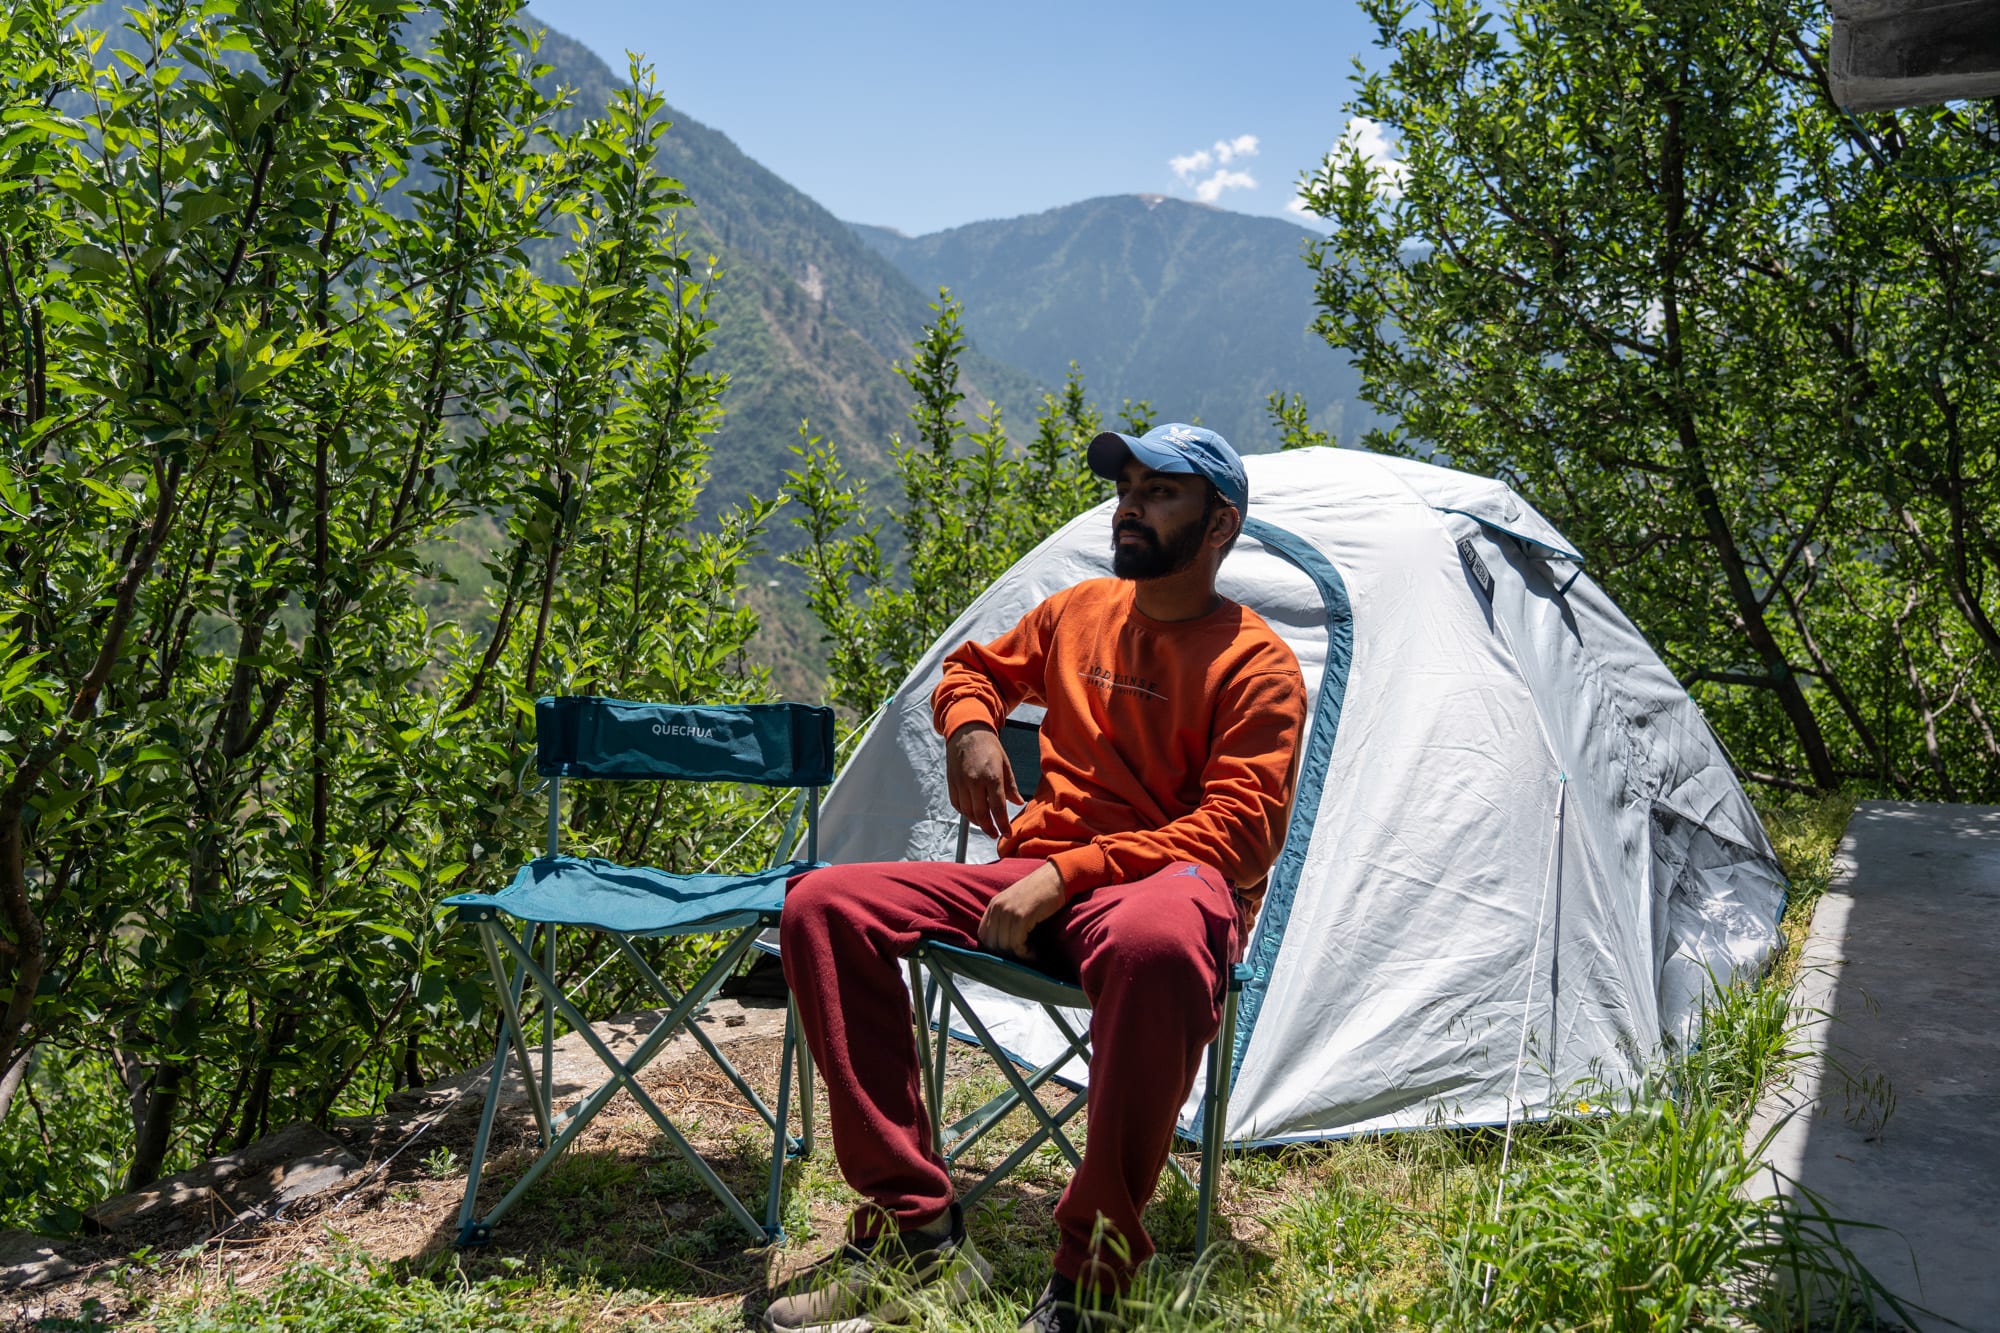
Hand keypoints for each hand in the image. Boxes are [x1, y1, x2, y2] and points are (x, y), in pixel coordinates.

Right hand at [946, 723, 1020, 839]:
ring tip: (986, 825)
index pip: (998, 808)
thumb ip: (1011, 785)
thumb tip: (1018, 803)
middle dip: (989, 828)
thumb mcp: (1005, 763)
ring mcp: (961, 782)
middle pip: (981, 814)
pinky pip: (957, 804)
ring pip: (967, 812)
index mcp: (992, 776)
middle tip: (995, 834)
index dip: (1003, 824)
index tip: (1007, 833)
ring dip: (977, 822)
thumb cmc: (989, 746)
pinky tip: (973, 814)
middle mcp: (974, 781)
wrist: (967, 731)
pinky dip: (965, 813)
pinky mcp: (951, 782)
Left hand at [978, 861, 1065, 959]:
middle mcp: (998, 907)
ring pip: (1005, 946)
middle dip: (1007, 954)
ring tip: (1031, 953)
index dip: (995, 947)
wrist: (1056, 878)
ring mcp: (1009, 911)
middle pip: (992, 943)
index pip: (983, 935)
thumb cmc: (1040, 893)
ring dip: (1018, 955)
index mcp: (994, 904)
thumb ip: (1005, 917)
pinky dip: (1025, 953)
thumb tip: (1003, 944)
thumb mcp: (1015, 902)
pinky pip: (1017, 944)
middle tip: (1023, 954)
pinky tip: (1035, 952)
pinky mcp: (1022, 916)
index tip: (1011, 951)